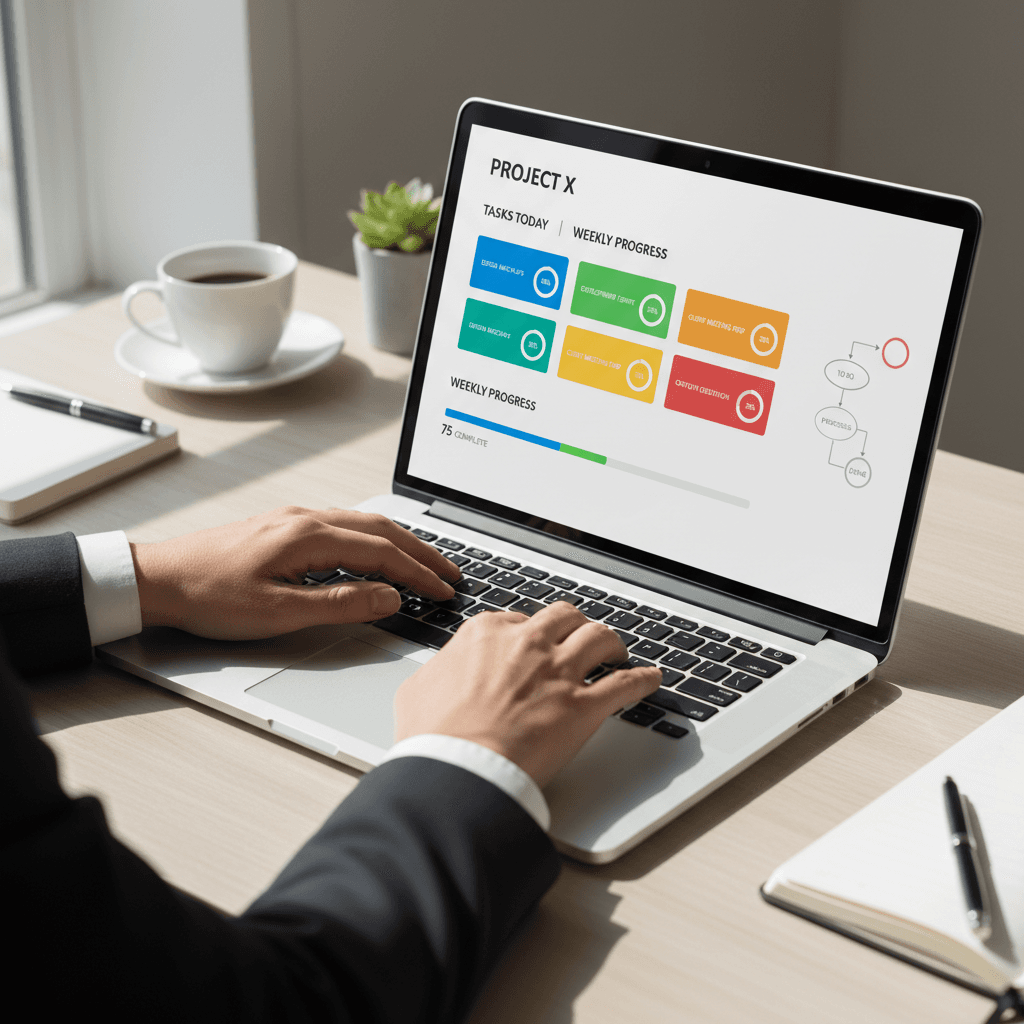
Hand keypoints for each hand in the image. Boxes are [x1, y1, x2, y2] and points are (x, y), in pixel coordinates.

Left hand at [130, 506, 459, 639]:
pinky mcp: (284, 524)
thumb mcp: (277, 612)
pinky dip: (374, 537)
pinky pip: (344, 523)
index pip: (382, 552)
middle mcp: (306, 518)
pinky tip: (376, 550)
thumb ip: (338, 603)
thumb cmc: (209, 596)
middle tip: (451, 572)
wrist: (158, 578)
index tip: (444, 590)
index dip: (418, 573)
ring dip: (400, 541)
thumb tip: (388, 597)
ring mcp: (294, 517)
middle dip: (422, 550)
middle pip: (381, 528)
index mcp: (308, 536)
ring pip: (364, 521)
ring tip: (425, 561)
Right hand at [394, 602, 661, 786]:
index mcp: (486, 633)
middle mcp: (527, 644)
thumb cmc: (433, 737)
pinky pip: (625, 684)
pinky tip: (651, 678)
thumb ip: (441, 670)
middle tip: (578, 636)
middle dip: (573, 624)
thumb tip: (444, 671)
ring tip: (617, 649)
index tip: (533, 644)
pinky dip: (643, 679)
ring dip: (612, 641)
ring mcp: (558, 673)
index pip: (518, 618)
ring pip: (599, 637)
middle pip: (564, 617)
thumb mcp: (419, 689)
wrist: (458, 770)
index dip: (529, 632)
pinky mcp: (582, 707)